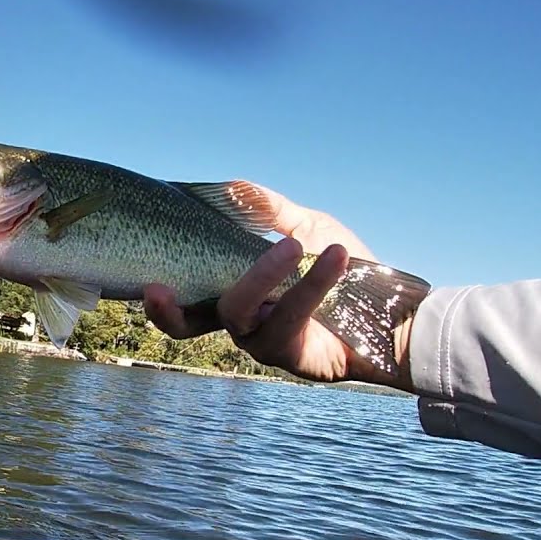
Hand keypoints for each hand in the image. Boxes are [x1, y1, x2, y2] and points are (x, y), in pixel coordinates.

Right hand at [143, 184, 411, 387]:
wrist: (392, 311)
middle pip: (188, 326)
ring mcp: (262, 343)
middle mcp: (239, 325)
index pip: (182, 304)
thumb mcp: (306, 228)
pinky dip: (314, 282)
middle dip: (171, 310)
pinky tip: (338, 255)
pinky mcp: (293, 354)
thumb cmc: (345, 272)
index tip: (148, 282)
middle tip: (158, 287)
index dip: (159, 301)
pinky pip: (292, 317)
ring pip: (240, 313)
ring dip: (262, 275)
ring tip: (294, 246)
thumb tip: (233, 185)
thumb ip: (268, 210)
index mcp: (231, 297)